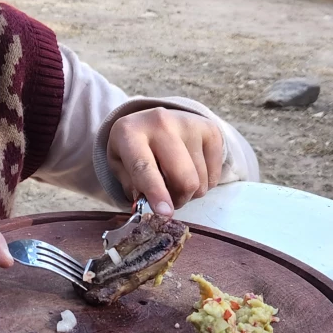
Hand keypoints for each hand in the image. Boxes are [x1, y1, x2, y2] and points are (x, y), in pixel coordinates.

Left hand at [106, 108, 222, 216]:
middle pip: (183, 178)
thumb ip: (131, 186)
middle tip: (169, 200)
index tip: (165, 212)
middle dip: (178, 199)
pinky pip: (215, 175)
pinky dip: (204, 183)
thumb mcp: (118, 164)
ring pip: (201, 180)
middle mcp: (161, 123)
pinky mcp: (210, 129)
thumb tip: (149, 206)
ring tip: (176, 181)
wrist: (151, 120)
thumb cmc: (132, 147)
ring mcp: (188, 123)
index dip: (156, 192)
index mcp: (130, 132)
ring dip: (190, 193)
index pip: (145, 167)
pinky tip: (191, 170)